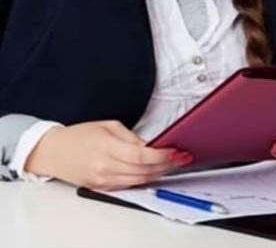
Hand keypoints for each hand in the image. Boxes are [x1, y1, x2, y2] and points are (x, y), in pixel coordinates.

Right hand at [24, 120, 191, 189]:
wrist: (53, 152)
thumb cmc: (80, 135)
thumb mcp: (108, 126)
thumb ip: (131, 137)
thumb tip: (151, 146)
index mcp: (107, 148)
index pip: (141, 156)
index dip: (162, 156)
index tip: (177, 151)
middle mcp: (105, 168)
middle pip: (143, 171)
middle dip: (166, 165)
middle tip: (183, 157)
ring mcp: (103, 181)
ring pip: (138, 181)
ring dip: (159, 174)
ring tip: (174, 164)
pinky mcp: (102, 188)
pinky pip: (128, 186)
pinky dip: (144, 179)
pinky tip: (155, 171)